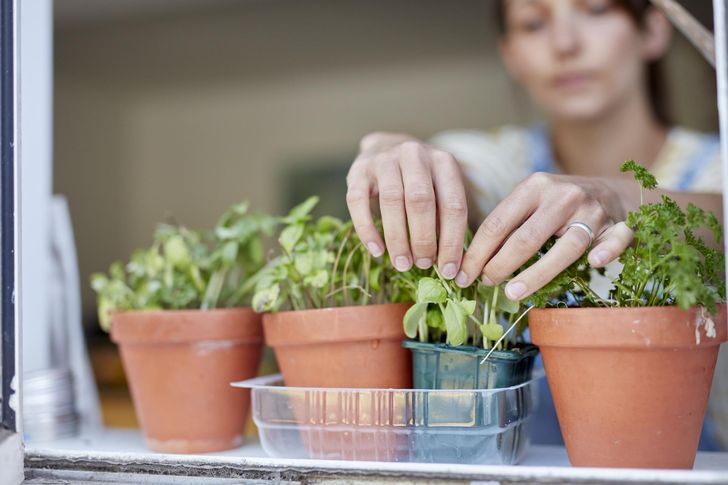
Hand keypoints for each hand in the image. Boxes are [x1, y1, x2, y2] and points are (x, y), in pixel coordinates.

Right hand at [346, 132, 467, 277]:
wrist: (385, 147)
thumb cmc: (419, 180)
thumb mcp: (439, 190)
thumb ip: (444, 219)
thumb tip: (448, 264)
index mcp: (443, 162)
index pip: (453, 205)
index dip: (452, 242)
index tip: (448, 270)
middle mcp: (414, 155)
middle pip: (420, 200)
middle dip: (423, 239)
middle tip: (422, 264)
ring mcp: (384, 160)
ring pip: (391, 200)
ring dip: (397, 238)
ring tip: (402, 263)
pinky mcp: (358, 170)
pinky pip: (358, 201)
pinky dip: (367, 229)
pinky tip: (377, 250)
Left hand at [455, 172, 633, 299]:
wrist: (618, 193)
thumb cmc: (563, 205)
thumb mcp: (534, 203)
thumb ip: (510, 225)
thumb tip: (473, 262)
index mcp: (535, 186)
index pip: (499, 222)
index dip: (477, 252)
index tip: (463, 275)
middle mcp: (563, 195)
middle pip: (527, 237)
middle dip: (500, 264)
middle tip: (485, 285)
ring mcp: (594, 210)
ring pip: (566, 246)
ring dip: (537, 273)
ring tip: (512, 292)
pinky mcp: (621, 225)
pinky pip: (616, 240)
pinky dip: (606, 251)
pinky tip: (595, 263)